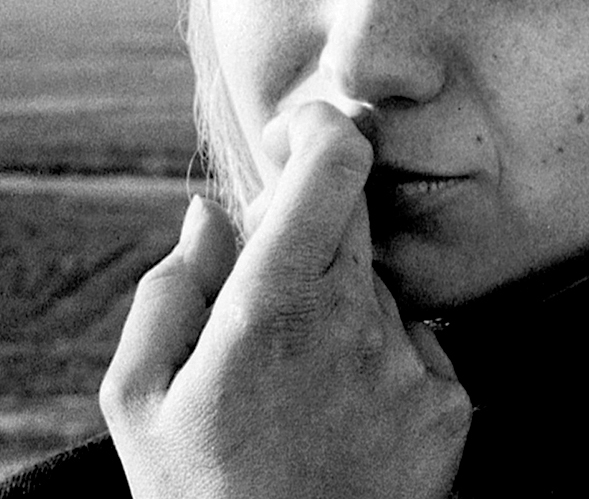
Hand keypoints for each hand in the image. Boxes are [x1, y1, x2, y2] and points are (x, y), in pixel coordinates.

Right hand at [100, 102, 471, 498]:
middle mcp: (356, 325)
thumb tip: (208, 212)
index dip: (320, 126)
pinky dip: (378, 356)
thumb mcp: (138, 400)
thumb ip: (170, 291)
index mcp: (273, 309)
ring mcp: (411, 367)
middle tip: (263, 294)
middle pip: (355, 216)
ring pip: (379, 284)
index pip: (333, 166)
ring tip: (291, 386)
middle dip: (309, 228)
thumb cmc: (197, 497)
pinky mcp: (450, 408)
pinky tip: (336, 414)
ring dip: (339, 302)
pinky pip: (414, 342)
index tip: (295, 132)